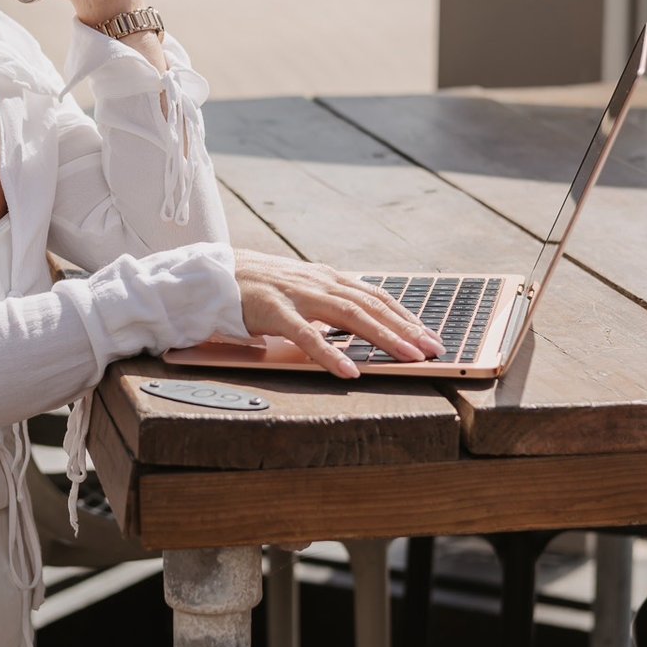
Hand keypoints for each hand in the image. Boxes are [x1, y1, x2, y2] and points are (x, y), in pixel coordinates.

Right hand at [233, 248, 447, 379]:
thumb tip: (360, 326)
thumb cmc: (259, 288)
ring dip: (383, 338)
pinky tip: (349, 372)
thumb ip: (328, 304)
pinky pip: (307, 335)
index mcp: (327, 278)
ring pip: (350, 316)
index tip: (429, 335)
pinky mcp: (274, 311)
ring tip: (407, 358)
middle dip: (406, 328)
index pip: (375, 296)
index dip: (405, 315)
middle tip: (433, 350)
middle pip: (372, 305)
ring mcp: (298, 295)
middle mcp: (319, 282)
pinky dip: (330, 354)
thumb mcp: (301, 291)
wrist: (213, 274)